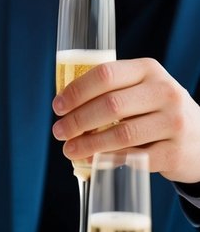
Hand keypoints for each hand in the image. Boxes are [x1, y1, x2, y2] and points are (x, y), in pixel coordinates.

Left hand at [52, 57, 199, 185]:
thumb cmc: (158, 112)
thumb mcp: (144, 90)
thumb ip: (113, 90)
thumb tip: (65, 106)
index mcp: (149, 70)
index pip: (106, 74)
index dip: (76, 91)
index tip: (58, 106)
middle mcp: (165, 92)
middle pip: (110, 105)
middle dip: (77, 120)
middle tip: (59, 131)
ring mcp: (173, 123)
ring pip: (121, 134)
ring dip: (88, 144)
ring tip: (69, 149)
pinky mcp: (174, 152)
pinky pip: (133, 158)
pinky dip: (107, 160)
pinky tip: (92, 161)